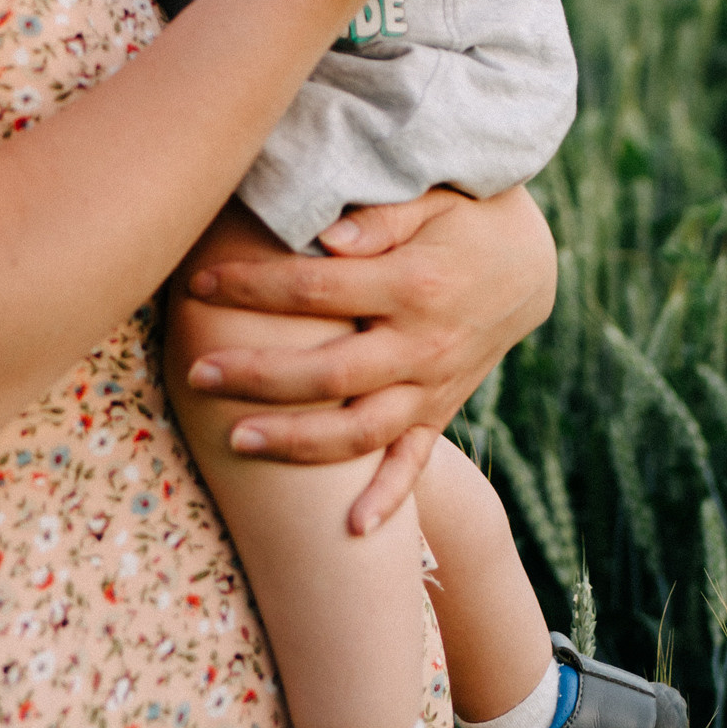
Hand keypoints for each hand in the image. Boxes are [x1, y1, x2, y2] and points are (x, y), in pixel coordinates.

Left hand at [181, 184, 558, 531]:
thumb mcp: (430, 198)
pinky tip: (353, 529)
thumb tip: (326, 237)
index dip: (253, 287)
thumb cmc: (463, 216)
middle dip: (257, 377)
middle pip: (328, 374)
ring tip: (236, 441)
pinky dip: (389, 498)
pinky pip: (415, 462)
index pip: (315, 290)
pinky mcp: (442, 409)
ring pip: (362, 432)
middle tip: (197, 373)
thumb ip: (379, 218)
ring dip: (298, 442)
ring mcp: (434, 386)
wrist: (529, 262)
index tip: (201, 283)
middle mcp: (423, 345)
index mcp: (413, 285)